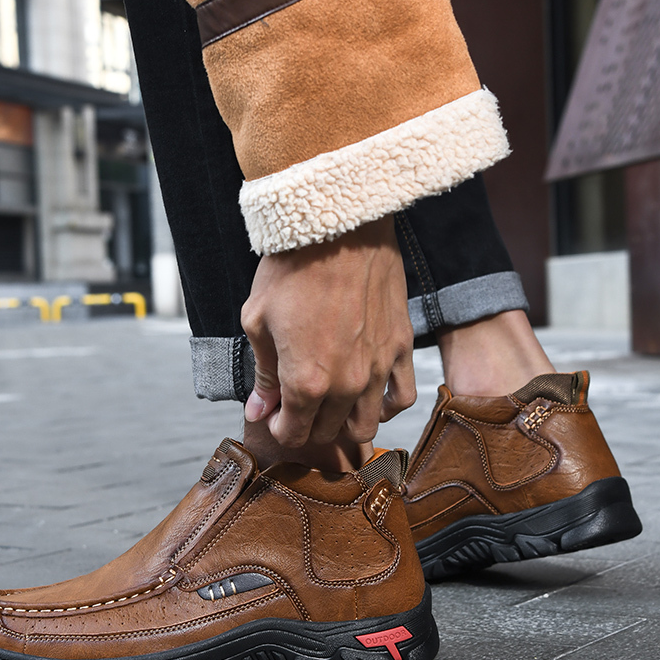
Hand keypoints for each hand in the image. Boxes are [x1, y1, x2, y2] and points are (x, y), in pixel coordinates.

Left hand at [240, 216, 415, 448]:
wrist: (338, 227)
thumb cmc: (291, 269)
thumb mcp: (258, 321)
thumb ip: (263, 374)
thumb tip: (259, 410)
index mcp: (306, 381)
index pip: (294, 432)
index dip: (280, 430)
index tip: (275, 418)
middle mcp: (346, 384)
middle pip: (327, 431)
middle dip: (307, 427)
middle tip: (297, 408)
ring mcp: (377, 368)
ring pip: (366, 425)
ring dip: (344, 426)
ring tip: (331, 408)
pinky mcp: (400, 348)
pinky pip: (402, 397)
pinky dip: (386, 408)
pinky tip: (371, 401)